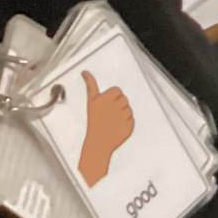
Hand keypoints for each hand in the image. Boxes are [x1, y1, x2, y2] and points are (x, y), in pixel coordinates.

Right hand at [76, 68, 134, 186]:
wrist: (97, 145)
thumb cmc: (93, 123)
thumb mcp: (91, 102)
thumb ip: (90, 85)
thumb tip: (86, 72)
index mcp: (103, 100)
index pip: (116, 90)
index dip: (112, 97)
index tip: (106, 105)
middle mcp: (113, 107)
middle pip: (123, 98)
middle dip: (117, 105)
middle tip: (108, 115)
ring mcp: (122, 116)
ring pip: (128, 108)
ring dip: (122, 113)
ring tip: (111, 122)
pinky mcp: (130, 125)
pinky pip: (132, 119)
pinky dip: (126, 123)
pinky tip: (116, 128)